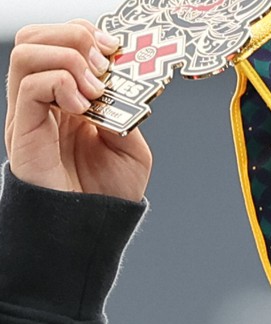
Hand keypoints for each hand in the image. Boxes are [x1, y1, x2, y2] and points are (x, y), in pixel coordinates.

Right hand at [5, 20, 151, 201]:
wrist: (93, 228)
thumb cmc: (109, 192)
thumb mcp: (132, 146)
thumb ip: (126, 111)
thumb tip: (123, 83)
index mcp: (70, 97)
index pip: (60, 41)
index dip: (86, 33)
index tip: (116, 48)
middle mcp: (45, 100)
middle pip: (36, 37)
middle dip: (73, 36)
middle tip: (104, 62)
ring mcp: (30, 114)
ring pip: (27, 53)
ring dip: (68, 58)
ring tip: (94, 87)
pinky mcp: (24, 131)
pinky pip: (29, 87)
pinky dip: (60, 83)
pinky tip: (83, 105)